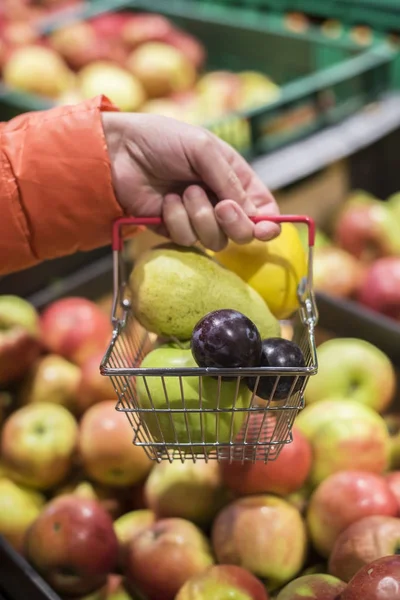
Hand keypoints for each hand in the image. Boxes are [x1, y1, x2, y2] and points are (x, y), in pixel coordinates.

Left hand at [102, 112, 279, 250]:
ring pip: (215, 240)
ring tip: (182, 192)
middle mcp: (219, 201)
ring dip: (199, 216)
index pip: (262, 209)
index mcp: (234, 179)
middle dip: (234, 223)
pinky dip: (176, 220)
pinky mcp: (174, 230)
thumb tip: (256, 217)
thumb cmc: (163, 140)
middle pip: (243, 233)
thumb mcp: (204, 149)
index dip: (268, 224)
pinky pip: (186, 240)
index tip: (265, 230)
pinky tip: (165, 202)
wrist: (118, 152)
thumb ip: (230, 182)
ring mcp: (197, 218)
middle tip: (220, 206)